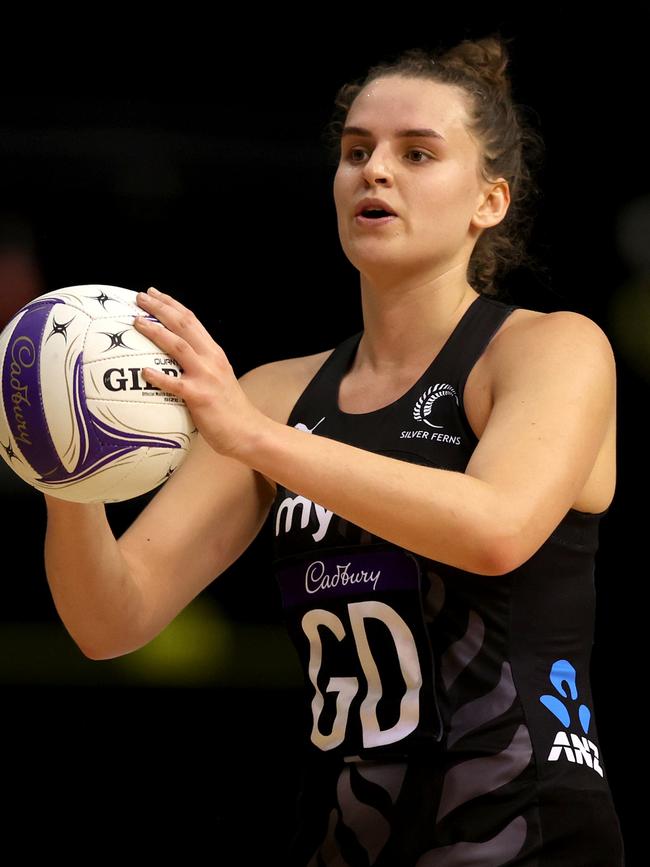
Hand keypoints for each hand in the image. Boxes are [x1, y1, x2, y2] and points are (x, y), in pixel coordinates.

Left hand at [133, 287, 264, 459]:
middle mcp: (211, 358)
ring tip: (137, 322)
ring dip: (156, 331)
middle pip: (183, 324)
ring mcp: (206, 376)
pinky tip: (144, 371)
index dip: (172, 304)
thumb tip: (174, 361)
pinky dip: (158, 376)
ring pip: (178, 346)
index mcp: (214, 353)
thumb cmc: (229, 409)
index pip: (192, 320)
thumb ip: (200, 365)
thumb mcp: (218, 377)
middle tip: (140, 297)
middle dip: (161, 308)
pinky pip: (175, 384)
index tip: (154, 294)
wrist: (248, 431)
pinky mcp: (200, 397)